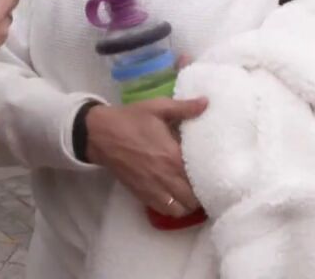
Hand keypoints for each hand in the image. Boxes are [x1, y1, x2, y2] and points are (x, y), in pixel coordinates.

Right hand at [85, 98, 207, 216]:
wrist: (100, 134)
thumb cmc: (131, 119)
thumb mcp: (157, 107)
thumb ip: (184, 107)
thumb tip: (206, 102)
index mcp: (173, 156)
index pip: (201, 176)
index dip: (209, 175)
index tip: (214, 169)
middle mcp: (166, 177)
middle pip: (194, 198)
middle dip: (201, 192)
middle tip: (203, 180)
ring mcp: (154, 189)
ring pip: (181, 209)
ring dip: (189, 203)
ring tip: (190, 191)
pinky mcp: (142, 195)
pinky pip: (165, 211)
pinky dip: (174, 208)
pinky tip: (175, 196)